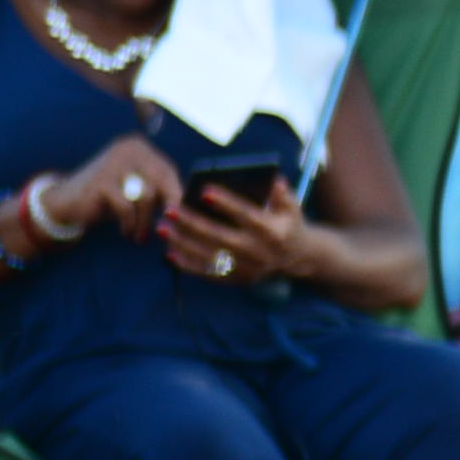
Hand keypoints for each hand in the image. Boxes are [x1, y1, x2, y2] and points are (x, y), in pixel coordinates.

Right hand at [63, 134, 181, 240]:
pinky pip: (127, 208)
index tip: (177, 217)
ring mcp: (113, 163)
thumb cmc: (110, 198)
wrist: (66, 202)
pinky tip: (127, 232)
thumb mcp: (137, 188)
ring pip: (146, 197)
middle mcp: (126, 149)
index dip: (175, 196)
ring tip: (141, 236)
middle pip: (161, 182)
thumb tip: (191, 204)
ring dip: (145, 221)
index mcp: (137, 146)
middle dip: (165, 209)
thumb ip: (160, 189)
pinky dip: (129, 224)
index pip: (168, 171)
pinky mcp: (101, 182)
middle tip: (166, 229)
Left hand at [161, 176, 307, 282]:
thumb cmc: (287, 224)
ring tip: (163, 227)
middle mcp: (259, 252)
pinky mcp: (238, 279)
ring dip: (183, 243)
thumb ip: (282, 194)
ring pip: (209, 256)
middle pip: (220, 237)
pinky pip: (208, 274)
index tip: (204, 190)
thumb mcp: (292, 207)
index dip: (226, 203)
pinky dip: (188, 265)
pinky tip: (170, 252)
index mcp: (273, 232)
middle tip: (170, 210)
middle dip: (192, 223)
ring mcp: (247, 268)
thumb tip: (274, 180)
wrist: (297, 257)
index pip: (246, 215)